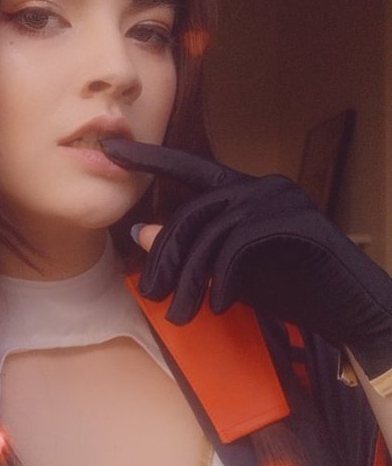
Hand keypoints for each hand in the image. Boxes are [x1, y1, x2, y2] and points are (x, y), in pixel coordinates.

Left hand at [101, 138, 391, 381]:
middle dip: (166, 258)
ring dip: (189, 278)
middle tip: (152, 296)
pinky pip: (239, 245)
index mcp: (246, 192)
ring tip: (182, 314)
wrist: (355, 311)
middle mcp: (263, 187)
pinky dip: (222, 279)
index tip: (111, 151)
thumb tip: (142, 233)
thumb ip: (192, 253)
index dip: (150, 159)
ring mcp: (282, 199)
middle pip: (193, 211)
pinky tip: (220, 306)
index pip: (189, 169)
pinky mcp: (296, 221)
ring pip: (211, 230)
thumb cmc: (296, 291)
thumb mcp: (231, 274)